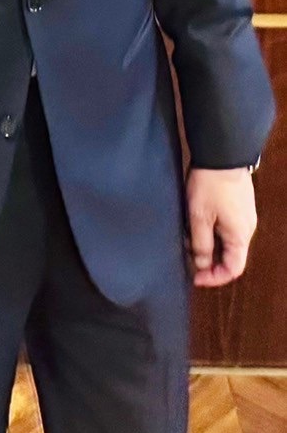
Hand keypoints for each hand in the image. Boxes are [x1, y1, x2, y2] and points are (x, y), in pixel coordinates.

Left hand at [185, 166, 257, 286]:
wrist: (222, 155)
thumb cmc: (210, 185)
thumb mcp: (199, 216)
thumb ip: (201, 243)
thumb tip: (202, 264)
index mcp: (240, 236)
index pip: (233, 269)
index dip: (214, 277)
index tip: (195, 277)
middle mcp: (246, 230)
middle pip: (230, 256)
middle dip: (207, 259)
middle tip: (186, 253)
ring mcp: (244, 217)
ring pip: (226, 241)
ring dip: (207, 243)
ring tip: (187, 234)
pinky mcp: (238, 206)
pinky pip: (225, 227)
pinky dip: (210, 230)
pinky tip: (195, 221)